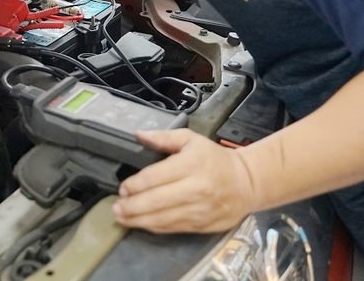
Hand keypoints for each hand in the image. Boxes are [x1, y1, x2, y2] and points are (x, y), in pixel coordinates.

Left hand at [112, 129, 257, 233]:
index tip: (123, 188)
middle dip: (132, 206)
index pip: (156, 177)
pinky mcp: (203, 225)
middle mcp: (196, 188)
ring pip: (164, 219)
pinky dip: (155, 227)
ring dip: (139, 220)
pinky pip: (174, 228)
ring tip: (122, 218)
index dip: (135, 185)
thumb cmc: (214, 159)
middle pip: (157, 201)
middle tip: (117, 207)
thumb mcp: (191, 139)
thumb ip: (163, 137)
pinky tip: (142, 224)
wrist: (246, 182)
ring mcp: (200, 210)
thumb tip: (138, 135)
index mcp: (191, 164)